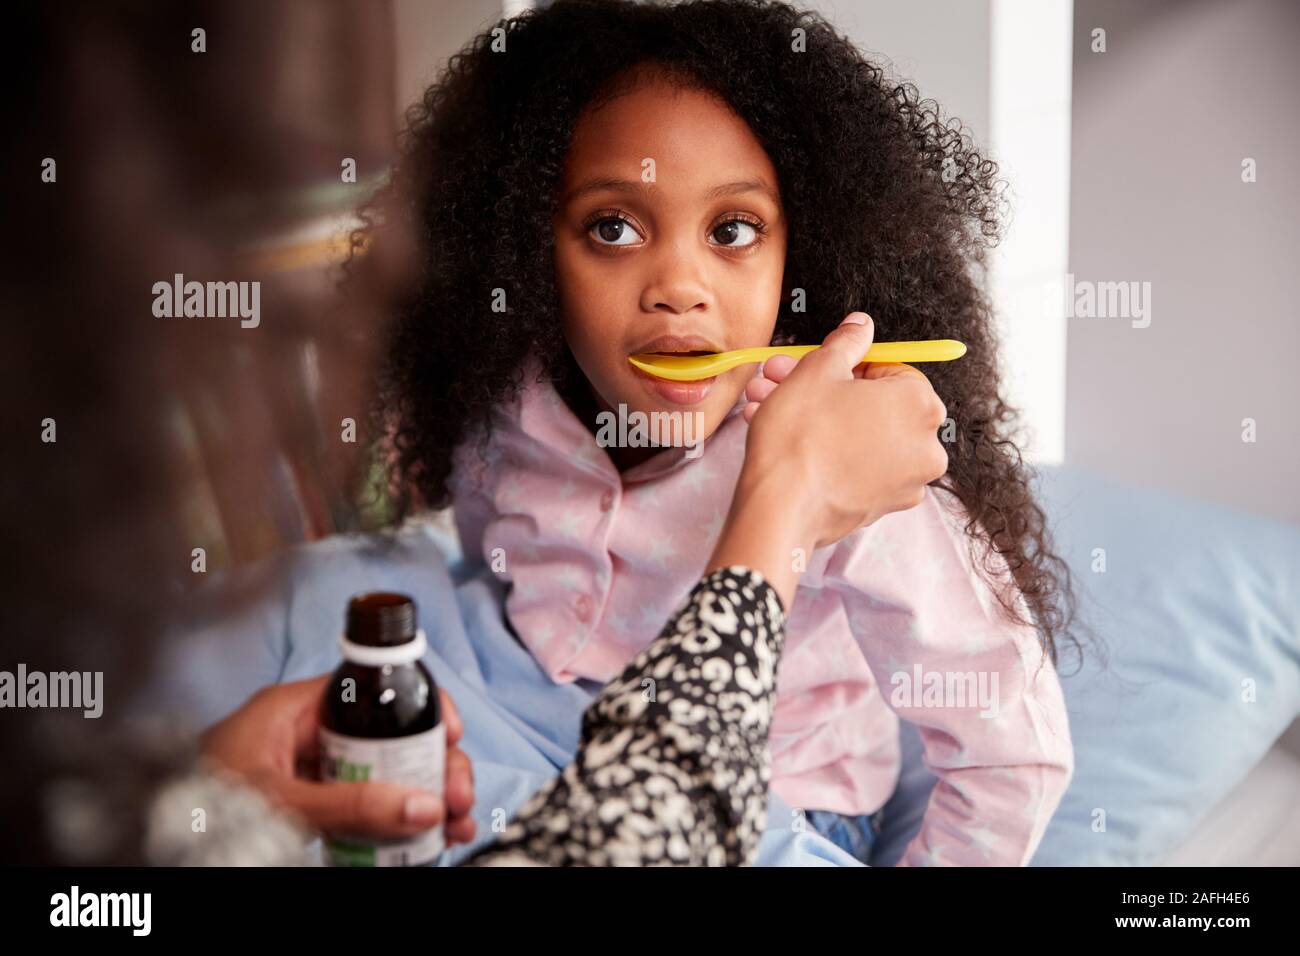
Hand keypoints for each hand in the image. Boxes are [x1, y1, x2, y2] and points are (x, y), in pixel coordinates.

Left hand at [201, 674, 476, 845]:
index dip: (418, 703)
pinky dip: (393, 821)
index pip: (372, 685)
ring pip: (382, 773)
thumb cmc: (193, 806)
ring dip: (422, 797)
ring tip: (451, 827)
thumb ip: (351, 806)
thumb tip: (422, 806)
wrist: (147, 844)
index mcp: (296, 707)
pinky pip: (362, 804)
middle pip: (389, 734)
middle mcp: (308, 732)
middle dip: (432, 765)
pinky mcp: (308, 803)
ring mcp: (310, 770)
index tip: (450, 734)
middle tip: (457, 798)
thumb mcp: (282, 802)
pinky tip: (419, 839)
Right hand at [708, 312, 947, 607]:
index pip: (889, 369)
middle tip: (781, 381)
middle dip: (821, 390)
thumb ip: (847, 342)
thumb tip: (862, 326)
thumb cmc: (800, 436)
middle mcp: (926, 445)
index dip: (846, 366)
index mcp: (921, 403)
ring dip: (815, 419)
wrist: (780, 508)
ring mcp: (907, 481)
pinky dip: (828, 453)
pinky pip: (857, 468)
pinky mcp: (883, 507)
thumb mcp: (819, 370)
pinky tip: (787, 443)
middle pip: (871, 404)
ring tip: (767, 408)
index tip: (817, 368)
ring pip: (859, 436)